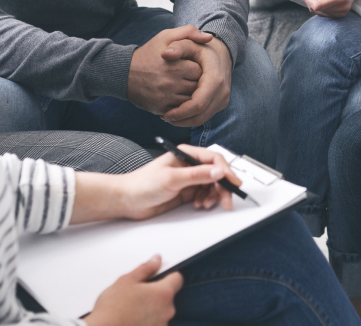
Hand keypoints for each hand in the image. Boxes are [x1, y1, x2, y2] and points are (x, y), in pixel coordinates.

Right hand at [86, 255, 182, 325]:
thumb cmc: (113, 308)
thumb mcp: (127, 280)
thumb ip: (146, 268)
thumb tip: (156, 260)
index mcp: (163, 293)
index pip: (177, 278)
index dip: (168, 274)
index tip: (159, 274)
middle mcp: (167, 310)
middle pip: (167, 295)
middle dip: (155, 293)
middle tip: (137, 293)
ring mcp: (162, 323)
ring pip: (161, 310)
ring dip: (151, 307)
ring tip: (132, 307)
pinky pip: (155, 322)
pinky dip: (147, 320)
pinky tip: (133, 318)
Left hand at [116, 145, 241, 218]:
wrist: (127, 200)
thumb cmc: (143, 184)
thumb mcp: (172, 178)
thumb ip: (197, 175)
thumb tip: (218, 172)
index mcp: (186, 154)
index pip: (213, 159)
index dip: (226, 171)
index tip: (232, 183)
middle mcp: (189, 165)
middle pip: (215, 174)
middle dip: (222, 187)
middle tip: (227, 200)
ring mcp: (188, 179)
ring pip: (211, 186)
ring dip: (213, 196)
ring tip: (205, 204)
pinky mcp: (186, 192)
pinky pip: (204, 195)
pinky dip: (205, 201)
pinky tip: (198, 205)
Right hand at [128, 26, 207, 114]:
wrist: (123, 73)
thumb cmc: (149, 53)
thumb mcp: (165, 37)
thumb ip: (189, 32)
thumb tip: (209, 37)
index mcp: (175, 66)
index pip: (200, 71)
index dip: (198, 68)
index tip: (192, 65)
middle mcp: (171, 84)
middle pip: (198, 87)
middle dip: (196, 82)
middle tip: (189, 77)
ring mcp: (165, 98)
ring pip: (191, 101)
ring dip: (191, 95)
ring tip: (184, 85)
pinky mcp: (160, 109)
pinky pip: (180, 111)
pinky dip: (182, 105)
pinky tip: (177, 95)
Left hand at [161, 35, 232, 126]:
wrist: (222, 53)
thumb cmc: (202, 48)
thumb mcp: (190, 43)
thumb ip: (178, 46)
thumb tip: (165, 54)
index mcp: (215, 79)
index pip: (198, 104)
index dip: (181, 112)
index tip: (165, 114)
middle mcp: (222, 92)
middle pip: (200, 115)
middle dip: (181, 120)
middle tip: (164, 118)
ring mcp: (223, 99)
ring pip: (202, 119)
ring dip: (185, 121)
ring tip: (169, 117)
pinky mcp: (221, 103)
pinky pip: (205, 116)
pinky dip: (191, 118)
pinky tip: (178, 114)